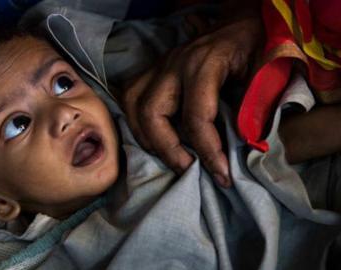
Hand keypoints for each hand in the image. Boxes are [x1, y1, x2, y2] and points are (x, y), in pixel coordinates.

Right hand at [120, 17, 261, 186]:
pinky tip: (153, 137)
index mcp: (204, 64)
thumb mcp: (264, 70)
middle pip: (151, 112)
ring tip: (169, 157)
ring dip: (146, 138)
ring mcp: (160, 66)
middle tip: (187, 169)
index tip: (221, 175)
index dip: (208, 151)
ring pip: (133, 105)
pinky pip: (131, 98)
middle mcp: (174, 64)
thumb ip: (254, 105)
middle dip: (167, 149)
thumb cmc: (254, 45)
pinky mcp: (154, 70)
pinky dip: (137, 122)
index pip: (196, 116)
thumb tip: (245, 146)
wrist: (238, 21)